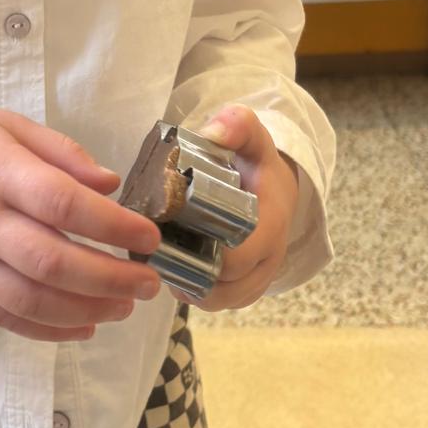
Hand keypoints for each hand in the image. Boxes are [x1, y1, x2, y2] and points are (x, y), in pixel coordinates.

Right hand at [0, 106, 161, 342]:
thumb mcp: (8, 125)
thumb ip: (62, 153)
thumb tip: (111, 183)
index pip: (63, 204)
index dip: (112, 225)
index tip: (149, 237)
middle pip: (52, 262)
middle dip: (110, 279)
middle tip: (149, 282)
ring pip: (31, 300)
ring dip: (86, 310)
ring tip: (124, 307)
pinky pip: (5, 318)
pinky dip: (48, 330)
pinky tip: (85, 326)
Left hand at [175, 105, 300, 311]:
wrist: (275, 187)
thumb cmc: (257, 163)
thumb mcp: (250, 137)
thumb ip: (237, 126)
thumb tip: (214, 133)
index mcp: (271, 224)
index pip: (237, 259)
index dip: (202, 257)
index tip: (167, 238)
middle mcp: (269, 258)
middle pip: (225, 288)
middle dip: (187, 274)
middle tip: (152, 253)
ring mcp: (258, 278)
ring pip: (219, 300)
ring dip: (188, 287)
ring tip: (159, 263)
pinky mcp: (246, 288)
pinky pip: (219, 302)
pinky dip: (195, 292)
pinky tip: (173, 272)